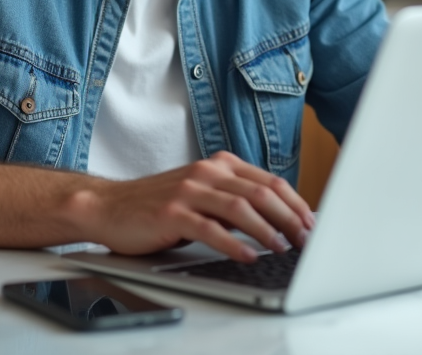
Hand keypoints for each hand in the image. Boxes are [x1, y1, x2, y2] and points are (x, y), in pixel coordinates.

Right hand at [79, 151, 315, 261]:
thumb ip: (233, 200)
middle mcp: (207, 172)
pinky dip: (233, 244)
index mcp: (219, 164)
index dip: (295, 203)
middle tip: (305, 239)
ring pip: (240, 207)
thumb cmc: (159, 205)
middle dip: (289, 217)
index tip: (311, 224)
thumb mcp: (202, 194)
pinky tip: (247, 256)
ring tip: (282, 248)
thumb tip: (278, 221)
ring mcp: (189, 190)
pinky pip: (210, 228)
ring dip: (266, 230)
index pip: (269, 181)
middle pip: (261, 192)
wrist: (110, 206)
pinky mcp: (173, 212)